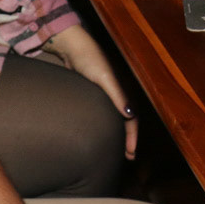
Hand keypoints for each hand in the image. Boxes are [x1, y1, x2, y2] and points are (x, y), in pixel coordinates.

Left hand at [44, 28, 137, 159]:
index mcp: (121, 91)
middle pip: (126, 120)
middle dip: (128, 139)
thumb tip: (130, 115)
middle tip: (128, 157)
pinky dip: (107, 125)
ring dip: (118, 133)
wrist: (71, 46)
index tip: (131, 153)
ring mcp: (103, 93)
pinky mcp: (92, 93)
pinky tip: (100, 132)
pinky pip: (104, 113)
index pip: (132, 118)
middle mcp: (115, 93)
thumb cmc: (88, 59)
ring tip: (116, 149)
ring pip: (114, 118)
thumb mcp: (104, 77)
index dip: (133, 137)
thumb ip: (117, 95)